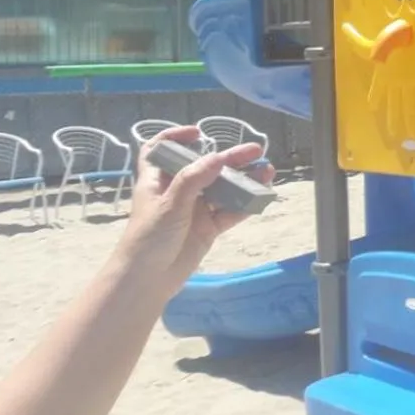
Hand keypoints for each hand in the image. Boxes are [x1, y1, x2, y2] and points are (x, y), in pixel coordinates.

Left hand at [115, 126, 274, 289]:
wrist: (147, 281)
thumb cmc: (149, 238)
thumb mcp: (169, 205)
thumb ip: (193, 179)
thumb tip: (218, 156)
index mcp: (158, 181)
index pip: (160, 150)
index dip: (175, 138)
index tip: (198, 133)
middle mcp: (177, 192)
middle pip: (204, 168)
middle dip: (228, 158)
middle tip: (255, 151)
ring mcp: (194, 211)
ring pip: (222, 190)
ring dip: (243, 181)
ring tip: (267, 172)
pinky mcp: (207, 229)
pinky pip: (230, 213)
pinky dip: (246, 205)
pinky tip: (262, 197)